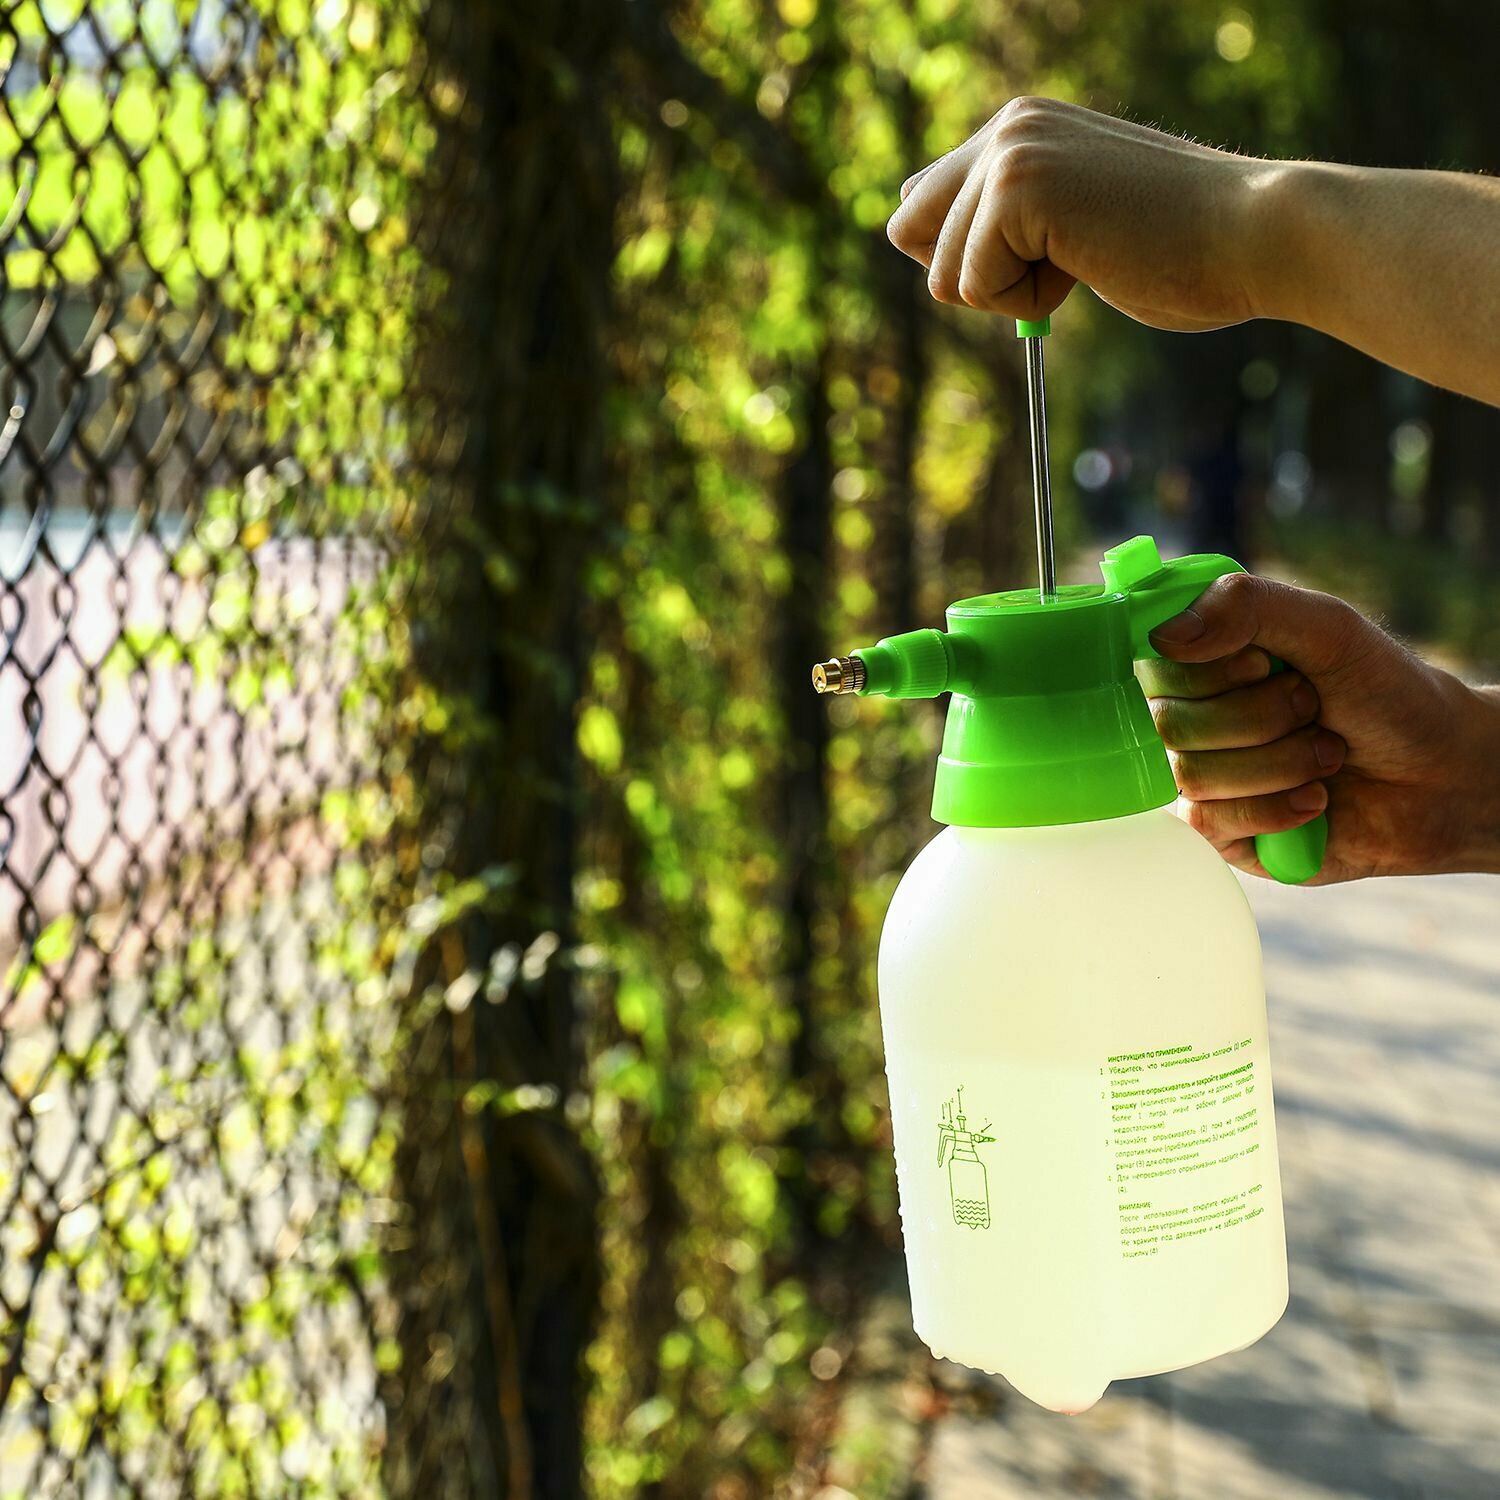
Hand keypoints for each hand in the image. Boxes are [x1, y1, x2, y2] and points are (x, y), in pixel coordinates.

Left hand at [885, 96, 1283, 330]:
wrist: (1252, 236)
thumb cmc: (1180, 248)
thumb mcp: (1073, 223)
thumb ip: (1006, 222)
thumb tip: (925, 246)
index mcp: (1019, 128)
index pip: (922, 203)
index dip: (966, 255)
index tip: (1046, 253)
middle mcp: (1006, 126)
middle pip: (907, 233)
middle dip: (972, 275)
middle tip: (1062, 259)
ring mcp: (1009, 152)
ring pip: (941, 274)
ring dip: (1012, 294)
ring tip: (1090, 256)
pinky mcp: (1016, 189)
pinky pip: (973, 287)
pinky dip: (1028, 302)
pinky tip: (1091, 264)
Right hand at [1139, 574, 1499, 882]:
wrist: (1445, 774)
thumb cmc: (1386, 692)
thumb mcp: (1326, 626)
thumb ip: (1245, 607)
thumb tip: (1161, 636)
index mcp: (1205, 662)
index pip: (1153, 664)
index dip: (1213, 669)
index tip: (1267, 662)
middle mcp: (1194, 716)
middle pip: (1170, 723)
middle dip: (1261, 717)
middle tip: (1313, 708)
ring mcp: (1202, 776)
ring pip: (1192, 775)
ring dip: (1280, 764)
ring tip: (1327, 756)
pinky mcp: (1221, 832)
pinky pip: (1210, 822)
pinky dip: (1277, 808)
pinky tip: (1316, 801)